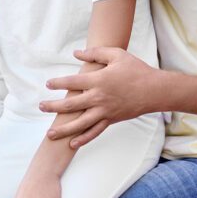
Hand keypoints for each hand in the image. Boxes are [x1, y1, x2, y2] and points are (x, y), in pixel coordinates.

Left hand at [39, 47, 156, 147]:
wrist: (155, 90)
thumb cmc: (136, 70)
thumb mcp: (116, 55)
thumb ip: (95, 53)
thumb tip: (76, 53)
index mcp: (99, 81)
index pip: (72, 83)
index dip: (58, 83)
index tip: (48, 84)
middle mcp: (99, 98)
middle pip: (71, 104)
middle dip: (53, 107)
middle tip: (40, 107)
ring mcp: (105, 111)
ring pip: (80, 123)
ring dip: (63, 129)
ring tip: (49, 133)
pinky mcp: (111, 120)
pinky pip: (95, 131)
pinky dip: (83, 139)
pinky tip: (72, 144)